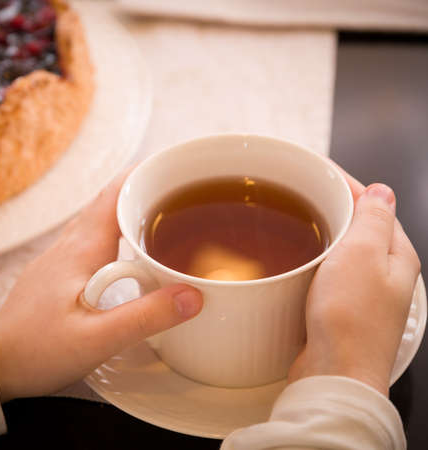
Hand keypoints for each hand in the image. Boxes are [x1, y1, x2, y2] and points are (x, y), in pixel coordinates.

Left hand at [0, 169, 202, 402]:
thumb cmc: (37, 349)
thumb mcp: (98, 339)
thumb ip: (146, 317)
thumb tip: (193, 296)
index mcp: (83, 247)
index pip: (117, 193)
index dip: (148, 175)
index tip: (177, 170)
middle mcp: (73, 243)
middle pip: (113, 199)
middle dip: (148, 188)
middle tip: (183, 191)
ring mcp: (66, 254)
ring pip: (105, 216)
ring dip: (135, 207)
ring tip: (167, 212)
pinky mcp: (65, 268)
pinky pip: (98, 235)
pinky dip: (122, 228)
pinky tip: (135, 247)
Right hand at [288, 172, 420, 396]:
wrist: (335, 372)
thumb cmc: (351, 317)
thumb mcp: (363, 254)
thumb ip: (373, 218)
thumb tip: (383, 191)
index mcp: (395, 254)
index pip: (374, 204)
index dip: (346, 183)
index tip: (318, 170)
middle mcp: (383, 272)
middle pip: (358, 224)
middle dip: (332, 204)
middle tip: (300, 192)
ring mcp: (362, 291)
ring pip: (342, 248)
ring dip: (322, 230)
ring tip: (294, 219)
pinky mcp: (340, 306)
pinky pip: (329, 270)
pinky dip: (315, 257)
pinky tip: (296, 258)